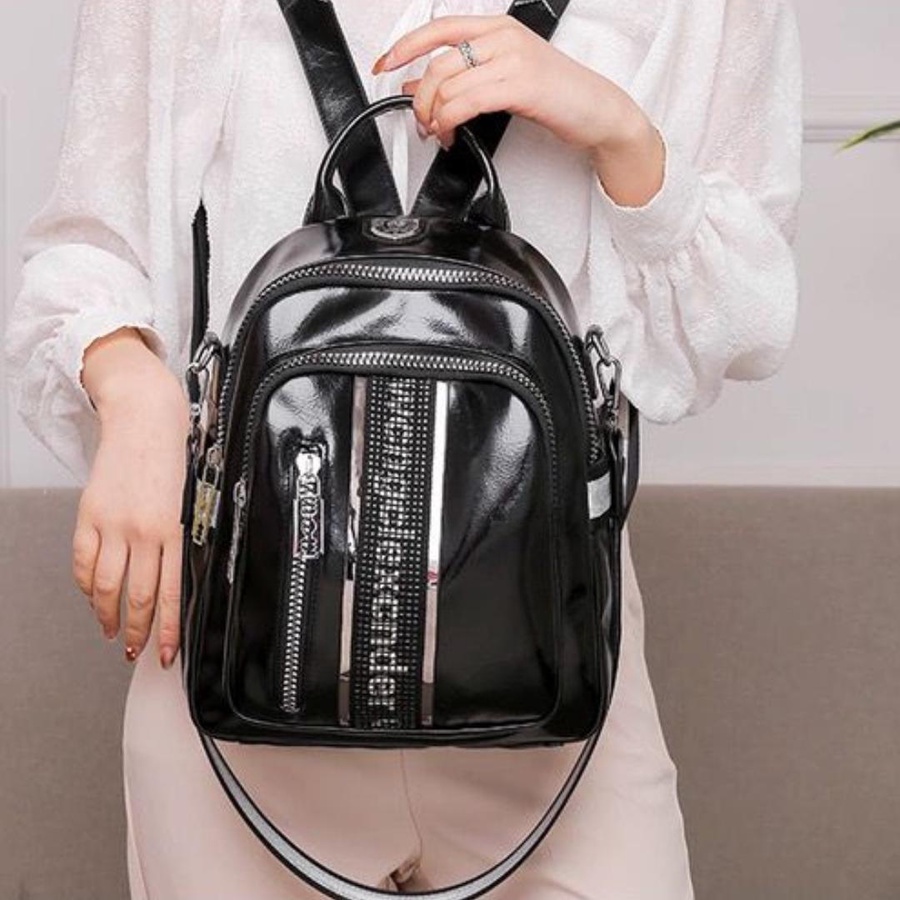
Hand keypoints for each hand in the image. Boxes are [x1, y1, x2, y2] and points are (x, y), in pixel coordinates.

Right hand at [73, 328, 188, 667]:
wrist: (146, 420)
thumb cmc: (178, 458)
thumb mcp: (196, 501)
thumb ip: (189, 540)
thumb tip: (191, 582)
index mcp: (178, 529)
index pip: (172, 593)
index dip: (167, 630)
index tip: (164, 654)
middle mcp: (145, 530)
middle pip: (138, 597)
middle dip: (137, 631)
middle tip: (136, 650)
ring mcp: (114, 524)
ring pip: (108, 586)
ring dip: (108, 615)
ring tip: (113, 631)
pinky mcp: (90, 514)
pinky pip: (84, 562)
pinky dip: (87, 586)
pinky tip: (94, 598)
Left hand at [372, 14, 664, 206]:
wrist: (598, 112)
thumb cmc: (556, 96)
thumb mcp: (501, 82)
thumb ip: (462, 80)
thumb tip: (418, 85)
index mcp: (497, 28)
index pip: (439, 29)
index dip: (405, 47)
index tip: (384, 66)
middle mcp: (503, 37)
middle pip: (438, 63)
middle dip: (419, 99)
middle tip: (420, 123)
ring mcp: (512, 58)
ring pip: (448, 85)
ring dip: (433, 116)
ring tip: (438, 134)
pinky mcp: (520, 85)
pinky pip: (466, 102)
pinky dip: (449, 122)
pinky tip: (451, 135)